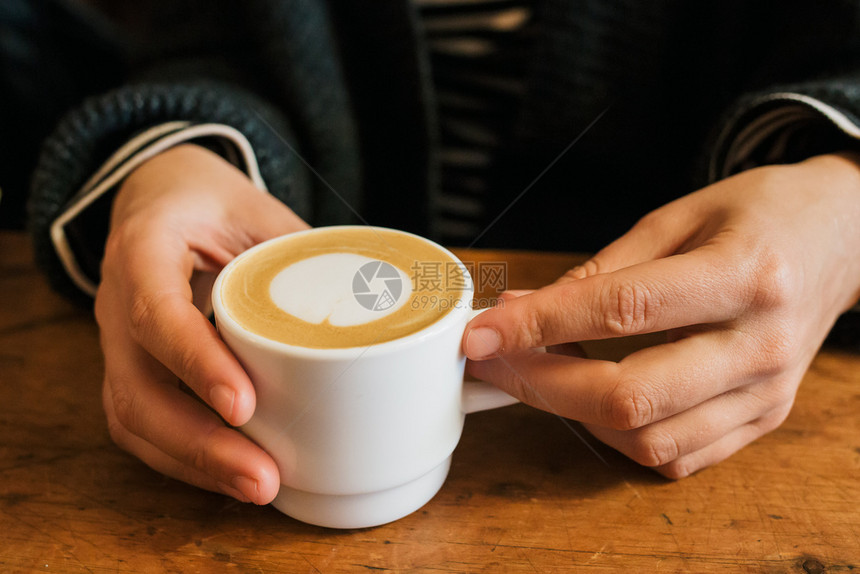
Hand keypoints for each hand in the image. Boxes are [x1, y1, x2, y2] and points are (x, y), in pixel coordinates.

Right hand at [96, 144, 308, 501]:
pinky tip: (231, 477)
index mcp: (145, 247)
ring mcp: (117, 341)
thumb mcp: (254, 206)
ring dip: (194, 463)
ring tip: (257, 489)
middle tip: (263, 478)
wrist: (159, 196)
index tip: (243, 404)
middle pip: (137, 389)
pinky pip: (142, 425)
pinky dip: (185, 459)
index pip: (156, 310)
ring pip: (134, 418)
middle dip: (199, 444)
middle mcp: (117, 301)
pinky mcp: (132, 368)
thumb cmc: (210, 200)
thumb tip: (373, 299)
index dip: (195, 361)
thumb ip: (298, 249)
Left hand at [463, 153, 859, 477]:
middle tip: (492, 362)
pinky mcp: (765, 418)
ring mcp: (768, 393)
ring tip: (540, 373)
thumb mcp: (679, 216)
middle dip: (541, 384)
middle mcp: (760, 344)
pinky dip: (622, 437)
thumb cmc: (759, 214)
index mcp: (744, 274)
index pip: (622, 311)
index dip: (540, 326)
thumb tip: (525, 310)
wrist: (843, 238)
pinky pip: (680, 456)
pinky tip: (594, 401)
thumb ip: (604, 269)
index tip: (482, 333)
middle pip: (631, 395)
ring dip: (575, 414)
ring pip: (650, 439)